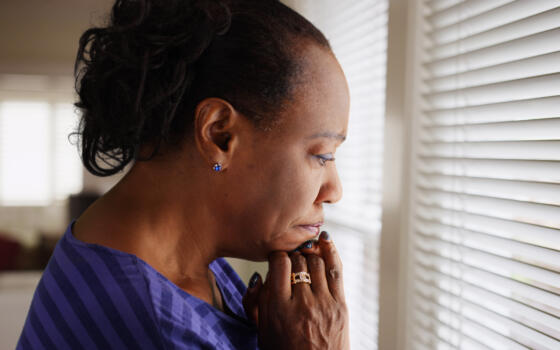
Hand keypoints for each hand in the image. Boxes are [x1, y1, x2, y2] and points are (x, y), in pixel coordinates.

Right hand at [244, 231, 349, 349]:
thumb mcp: (261, 330)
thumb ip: (254, 302)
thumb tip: (257, 276)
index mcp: (279, 309)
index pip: (278, 264)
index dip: (276, 256)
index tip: (276, 259)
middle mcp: (302, 304)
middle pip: (298, 261)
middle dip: (293, 255)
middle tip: (291, 258)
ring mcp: (324, 303)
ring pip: (316, 261)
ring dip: (308, 254)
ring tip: (304, 254)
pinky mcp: (340, 304)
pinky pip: (336, 269)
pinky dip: (330, 251)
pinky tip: (324, 240)